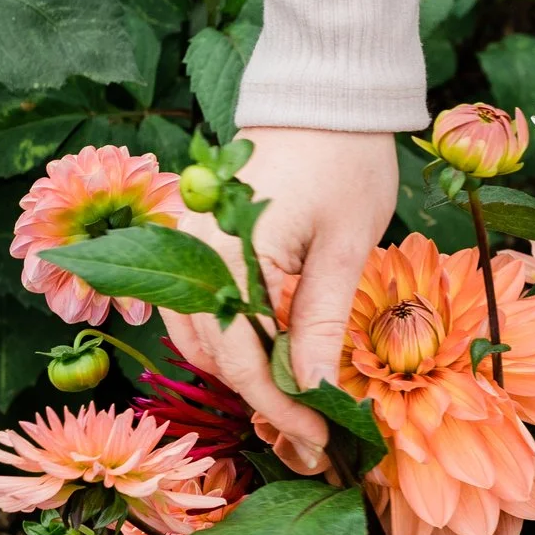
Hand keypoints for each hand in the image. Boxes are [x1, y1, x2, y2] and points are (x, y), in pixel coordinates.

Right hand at [162, 126, 397, 469]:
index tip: (320, 443)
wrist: (326, 91)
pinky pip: (203, 308)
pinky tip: (276, 355)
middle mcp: (191, 253)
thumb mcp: (346, 245)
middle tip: (315, 434)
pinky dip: (234, 340)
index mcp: (228, 253)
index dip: (280, 410)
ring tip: (300, 401)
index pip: (243, 359)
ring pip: (200, 338)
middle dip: (261, 401)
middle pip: (212, 357)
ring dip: (243, 374)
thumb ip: (321, 321)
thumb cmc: (345, 159)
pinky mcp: (200, 240)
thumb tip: (315, 395)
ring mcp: (188, 245)